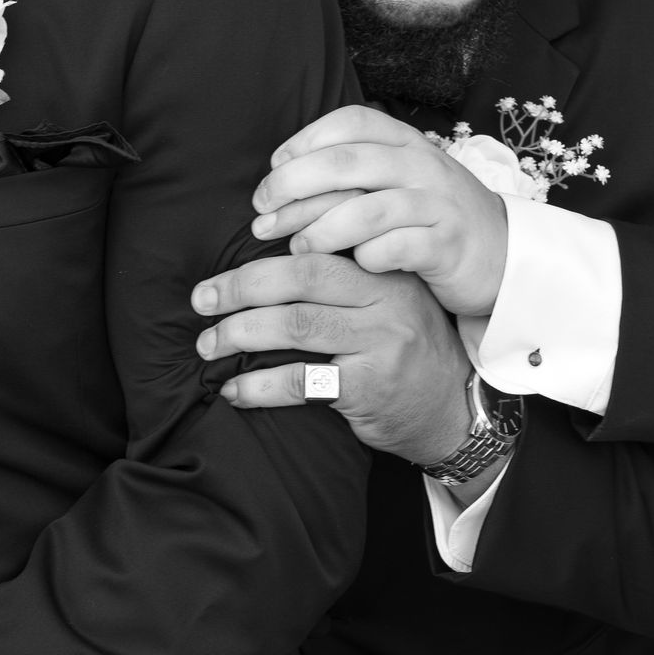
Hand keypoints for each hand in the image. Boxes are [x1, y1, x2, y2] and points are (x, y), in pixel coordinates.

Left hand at [193, 254, 477, 464]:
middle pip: (300, 276)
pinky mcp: (369, 386)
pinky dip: (258, 386)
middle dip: (240, 286)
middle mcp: (386, 299)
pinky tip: (233, 390)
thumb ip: (343, 280)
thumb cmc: (403, 351)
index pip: (318, 245)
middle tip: (202, 300)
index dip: (265, 249)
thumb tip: (263, 267)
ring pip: (295, 325)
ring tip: (207, 346)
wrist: (452, 409)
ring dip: (238, 334)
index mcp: (384, 269)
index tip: (227, 259)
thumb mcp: (387, 302)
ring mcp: (380, 342)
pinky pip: (301, 380)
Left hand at [247, 108, 509, 314]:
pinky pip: (394, 248)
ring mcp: (437, 204)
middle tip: (262, 214)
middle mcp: (421, 165)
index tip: (274, 169)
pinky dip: (365, 258)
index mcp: (405, 142)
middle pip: (345, 163)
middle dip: (293, 187)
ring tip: (297, 247)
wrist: (501, 254)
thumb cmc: (431, 218)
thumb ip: (351, 174)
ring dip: (320, 229)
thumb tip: (278, 181)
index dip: (304, 141)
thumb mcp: (397, 181)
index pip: (349, 123)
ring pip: (365, 209)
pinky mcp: (447, 245)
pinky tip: (353, 266)